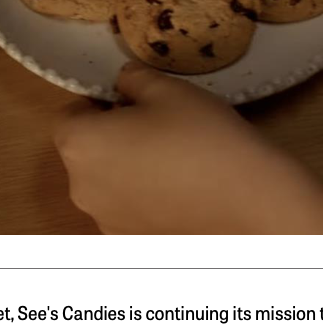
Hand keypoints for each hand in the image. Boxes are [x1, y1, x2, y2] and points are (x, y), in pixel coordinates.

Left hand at [54, 63, 322, 233]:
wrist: (252, 207)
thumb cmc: (203, 139)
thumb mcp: (167, 88)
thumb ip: (133, 79)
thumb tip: (123, 83)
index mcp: (79, 144)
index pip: (71, 114)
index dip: (100, 102)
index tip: (133, 101)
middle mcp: (81, 188)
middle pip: (86, 151)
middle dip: (112, 135)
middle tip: (158, 126)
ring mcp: (106, 222)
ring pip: (107, 183)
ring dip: (128, 168)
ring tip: (176, 159)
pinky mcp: (133, 245)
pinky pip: (128, 211)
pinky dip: (145, 200)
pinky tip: (184, 191)